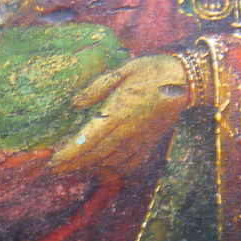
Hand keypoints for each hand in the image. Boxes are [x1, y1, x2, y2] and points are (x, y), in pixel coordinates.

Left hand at [50, 55, 190, 175]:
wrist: (187, 82)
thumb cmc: (152, 71)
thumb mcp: (123, 70)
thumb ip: (97, 88)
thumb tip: (76, 103)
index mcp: (119, 112)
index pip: (89, 139)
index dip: (69, 153)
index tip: (53, 160)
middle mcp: (128, 132)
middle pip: (95, 155)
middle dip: (72, 164)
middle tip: (53, 169)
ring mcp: (139, 141)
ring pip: (110, 162)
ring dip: (89, 167)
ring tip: (71, 168)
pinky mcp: (149, 144)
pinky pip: (128, 164)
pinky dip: (113, 170)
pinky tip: (103, 169)